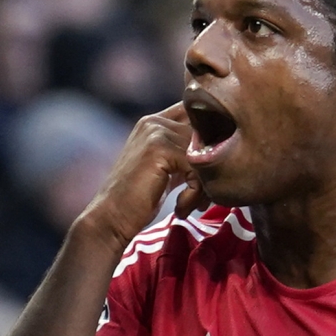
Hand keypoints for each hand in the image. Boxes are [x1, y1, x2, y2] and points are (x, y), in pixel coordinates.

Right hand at [79, 105, 200, 250]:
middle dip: (212, 169)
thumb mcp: (167, 170)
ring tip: (192, 205)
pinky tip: (181, 209)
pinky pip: (197, 167)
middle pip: (207, 137)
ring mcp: (156, 133)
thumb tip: (224, 152)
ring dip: (204, 186)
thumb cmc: (140, 200)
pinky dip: (195, 193)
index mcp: (156, 122)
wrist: (111, 218)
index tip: (210, 175)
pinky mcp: (159, 150)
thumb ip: (186, 154)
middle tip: (202, 199)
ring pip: (204, 153)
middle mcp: (155, 121)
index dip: (213, 143)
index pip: (198, 117)